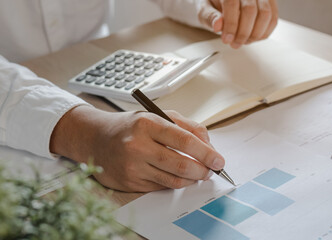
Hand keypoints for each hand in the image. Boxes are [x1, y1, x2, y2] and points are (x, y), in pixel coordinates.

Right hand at [50, 106, 224, 191]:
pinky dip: (175, 183)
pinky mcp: (130, 182)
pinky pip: (161, 187)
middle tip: (211, 169)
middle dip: (203, 170)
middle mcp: (137, 146)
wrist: (96, 139)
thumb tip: (208, 144)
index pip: (184, 140)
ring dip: (192, 179)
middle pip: (181, 165)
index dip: (206, 152)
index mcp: (147, 124)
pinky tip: (179, 176)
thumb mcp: (157, 115)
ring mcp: (132, 167)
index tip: (218, 160)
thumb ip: (186, 126)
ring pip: (173, 180)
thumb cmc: (130, 126)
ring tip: (198, 173)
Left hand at [197, 0, 277, 48]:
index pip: (232, 4)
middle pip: (250, 10)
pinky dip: (264, 33)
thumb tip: (218, 25)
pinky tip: (252, 38)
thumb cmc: (212, 4)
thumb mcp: (204, 10)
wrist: (221, 1)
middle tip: (234, 43)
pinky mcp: (270, 2)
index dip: (231, 25)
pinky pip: (273, 18)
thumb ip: (210, 17)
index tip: (227, 39)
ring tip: (243, 41)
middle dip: (242, 33)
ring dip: (254, 34)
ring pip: (265, 15)